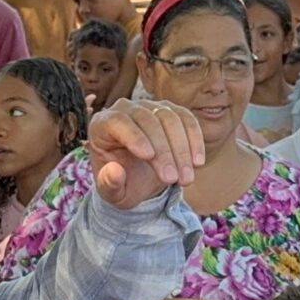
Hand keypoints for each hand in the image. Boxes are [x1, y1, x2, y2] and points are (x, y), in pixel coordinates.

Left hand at [87, 99, 205, 210]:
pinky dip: (195, 140)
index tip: (148, 156)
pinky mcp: (171, 111)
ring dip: (181, 150)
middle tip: (172, 179)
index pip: (118, 121)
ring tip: (186, 178)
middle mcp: (125, 110)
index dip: (134, 136)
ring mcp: (150, 107)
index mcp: (102, 125)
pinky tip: (197, 162)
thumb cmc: (120, 182)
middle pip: (148, 121)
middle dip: (163, 151)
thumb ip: (108, 184)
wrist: (137, 177)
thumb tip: (114, 171)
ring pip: (170, 119)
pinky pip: (186, 119)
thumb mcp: (111, 192)